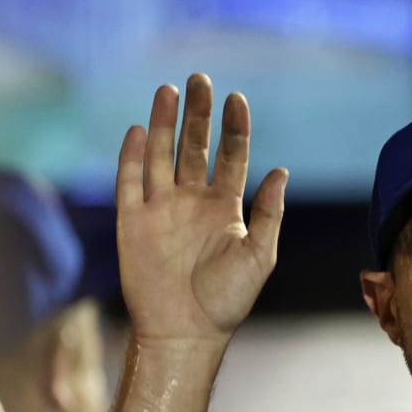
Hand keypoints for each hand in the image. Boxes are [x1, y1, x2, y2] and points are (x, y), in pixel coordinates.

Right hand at [116, 75, 285, 345]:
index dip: (234, 127)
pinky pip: (130, 183)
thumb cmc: (227, 300)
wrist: (185, 332)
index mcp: (225, 207)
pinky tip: (140, 130)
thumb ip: (268, 213)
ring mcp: (160, 210)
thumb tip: (281, 171)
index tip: (236, 98)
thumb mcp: (259, 255)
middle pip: (194, 147)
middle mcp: (192, 202)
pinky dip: (133, 156)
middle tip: (201, 79)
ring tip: (170, 90)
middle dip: (198, 114)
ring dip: (165, 124)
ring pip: (162, 156)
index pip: (231, 156)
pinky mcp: (132, 223)